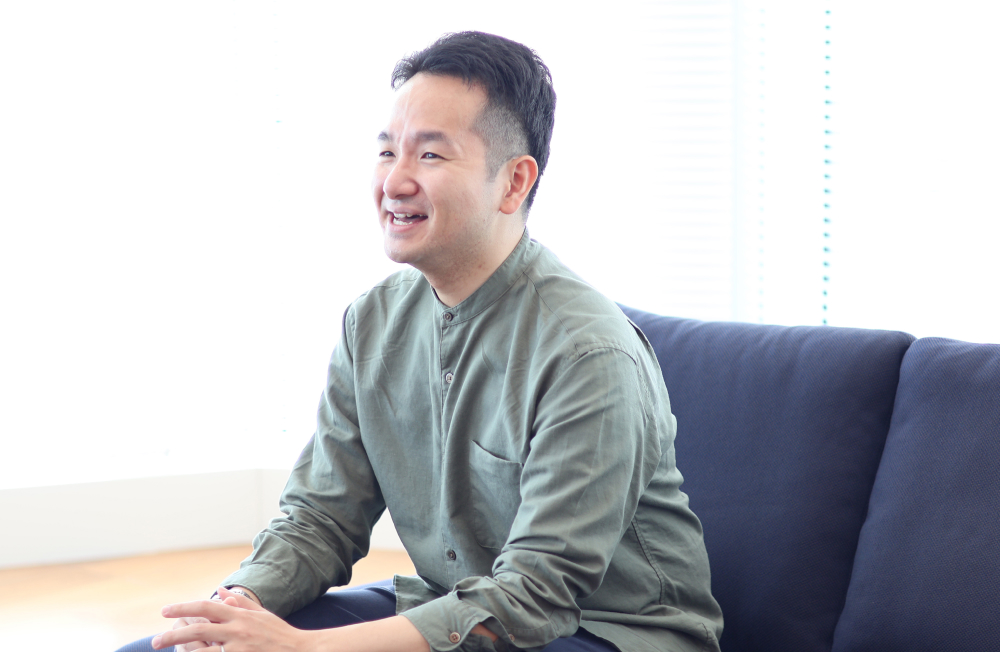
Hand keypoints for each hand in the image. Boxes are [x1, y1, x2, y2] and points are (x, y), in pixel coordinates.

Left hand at [152, 588, 306, 651]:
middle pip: (197, 631)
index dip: (183, 608)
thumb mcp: (262, 614)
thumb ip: (239, 603)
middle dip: (172, 635)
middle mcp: (237, 631)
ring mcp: (239, 649)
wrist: (301, 651)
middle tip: (154, 641)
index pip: (206, 607)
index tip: (164, 612)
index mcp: (240, 616)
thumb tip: (220, 591)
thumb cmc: (280, 634)